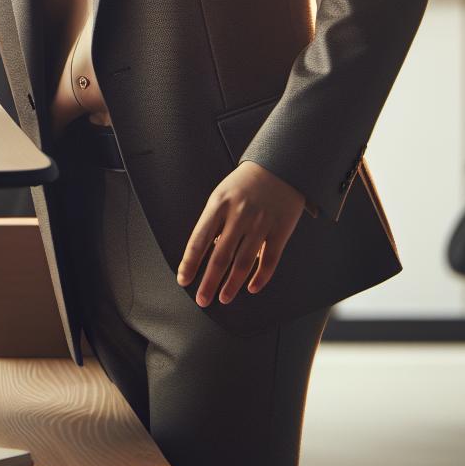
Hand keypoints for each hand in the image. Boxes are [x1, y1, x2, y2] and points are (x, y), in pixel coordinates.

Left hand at [175, 160, 306, 306]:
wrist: (281, 166)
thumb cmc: (246, 183)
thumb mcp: (221, 195)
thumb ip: (214, 222)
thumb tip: (206, 253)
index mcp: (218, 205)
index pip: (199, 240)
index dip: (189, 263)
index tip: (184, 280)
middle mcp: (239, 215)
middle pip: (220, 256)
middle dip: (208, 282)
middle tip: (202, 299)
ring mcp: (261, 223)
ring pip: (244, 262)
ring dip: (232, 285)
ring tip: (223, 297)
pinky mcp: (281, 230)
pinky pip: (270, 260)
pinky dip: (260, 277)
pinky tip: (251, 288)